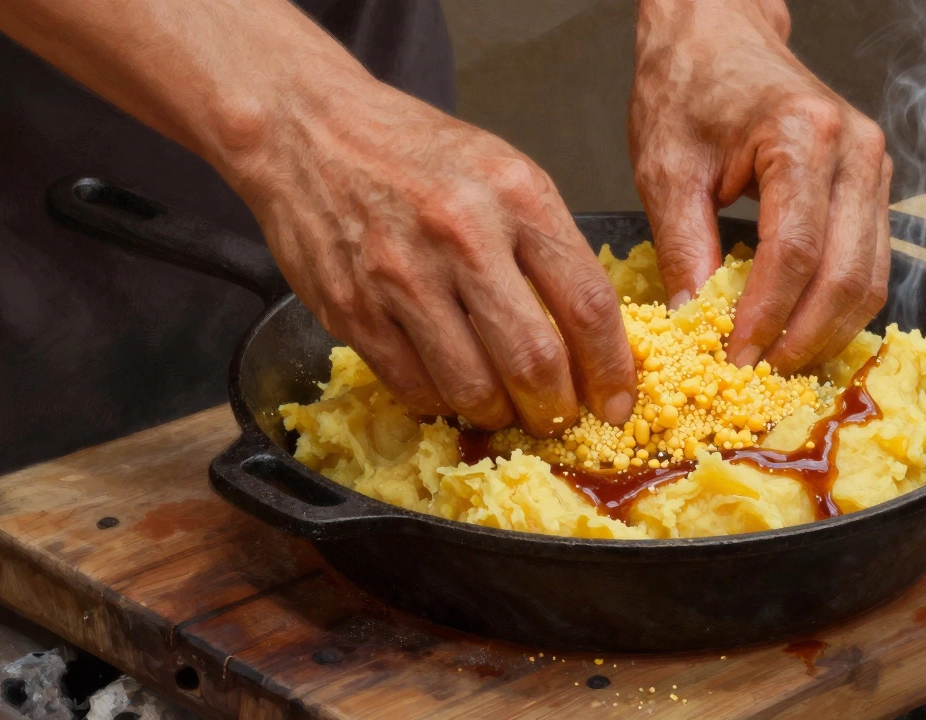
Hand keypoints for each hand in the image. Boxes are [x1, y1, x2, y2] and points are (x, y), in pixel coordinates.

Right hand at [231, 67, 635, 436]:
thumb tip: (590, 334)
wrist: (308, 128)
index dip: (611, 370)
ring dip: (498, 414)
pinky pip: (413, 387)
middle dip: (556, 410)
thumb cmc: (415, 153)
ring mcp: (401, 276)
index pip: (588, 304)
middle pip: (533, 360)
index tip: (617, 401)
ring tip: (503, 406)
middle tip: (559, 419)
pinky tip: (449, 387)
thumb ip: (547, 245)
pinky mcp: (352, 309)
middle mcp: (462, 235)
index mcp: (516, 196)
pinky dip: (441, 403)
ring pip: (472, 388)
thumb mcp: (502, 172)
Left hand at [630, 0, 891, 373]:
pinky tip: (801, 328)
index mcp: (800, 136)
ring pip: (873, 275)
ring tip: (780, 360)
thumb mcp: (666, 169)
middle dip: (805, 336)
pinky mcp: (873, 183)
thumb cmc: (689, 88)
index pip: (795, 252)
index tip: (734, 357)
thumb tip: (696, 321)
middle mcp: (855, 149)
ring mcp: (874, 165)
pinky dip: (842, 303)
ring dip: (830, 329)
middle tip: (761, 374)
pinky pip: (872, 259)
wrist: (719, 35)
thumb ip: (682, 247)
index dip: (766, 315)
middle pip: (848, 273)